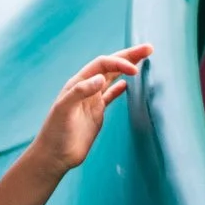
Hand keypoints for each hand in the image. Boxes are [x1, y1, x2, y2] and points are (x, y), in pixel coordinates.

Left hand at [31, 46, 150, 176]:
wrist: (55, 155)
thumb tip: (100, 78)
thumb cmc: (55, 133)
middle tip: (148, 48)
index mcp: (78, 83)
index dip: (119, 63)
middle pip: (110, 66)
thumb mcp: (63, 110)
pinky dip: (120, 88)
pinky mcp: (96, 113)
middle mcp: (86, 88)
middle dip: (129, 56)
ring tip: (143, 59)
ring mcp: (92, 100)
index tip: (134, 71)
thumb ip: (80, 92)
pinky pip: (110, 95)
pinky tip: (128, 84)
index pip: (102, 65)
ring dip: (127, 68)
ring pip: (113, 78)